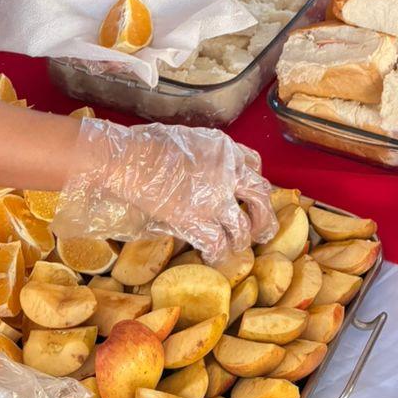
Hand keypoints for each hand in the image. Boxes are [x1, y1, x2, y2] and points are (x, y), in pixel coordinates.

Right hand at [54, 118, 275, 264]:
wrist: (134, 159)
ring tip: (237, 249)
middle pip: (261, 196)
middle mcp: (228, 173)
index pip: (254, 165)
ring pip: (242, 227)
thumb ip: (204, 156)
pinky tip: (214, 257)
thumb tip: (202, 169)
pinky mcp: (196, 220)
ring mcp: (214, 199)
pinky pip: (217, 244)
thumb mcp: (189, 139)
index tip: (249, 194)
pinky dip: (217, 254)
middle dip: (264, 216)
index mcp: (226, 150)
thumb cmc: (151, 143)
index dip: (254, 182)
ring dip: (241, 241)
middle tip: (262, 231)